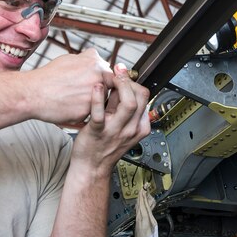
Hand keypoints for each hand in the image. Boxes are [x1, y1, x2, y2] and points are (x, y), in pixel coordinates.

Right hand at [26, 49, 113, 124]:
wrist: (33, 93)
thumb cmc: (48, 76)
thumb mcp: (69, 58)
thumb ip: (87, 59)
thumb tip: (95, 58)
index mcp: (95, 63)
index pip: (109, 73)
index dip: (101, 80)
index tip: (90, 84)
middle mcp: (98, 77)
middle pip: (107, 87)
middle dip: (97, 91)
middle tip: (79, 92)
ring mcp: (94, 94)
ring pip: (101, 101)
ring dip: (92, 101)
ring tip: (72, 99)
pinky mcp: (88, 111)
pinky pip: (91, 112)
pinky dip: (82, 111)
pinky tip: (69, 106)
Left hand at [70, 63, 150, 178]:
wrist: (91, 167)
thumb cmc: (104, 145)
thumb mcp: (122, 126)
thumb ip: (121, 105)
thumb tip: (120, 82)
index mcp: (139, 126)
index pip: (145, 97)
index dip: (134, 83)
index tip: (123, 75)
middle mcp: (130, 129)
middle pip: (141, 98)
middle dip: (130, 80)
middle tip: (119, 70)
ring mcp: (115, 131)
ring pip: (129, 104)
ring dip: (120, 85)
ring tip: (111, 76)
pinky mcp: (98, 133)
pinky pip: (100, 114)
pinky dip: (98, 98)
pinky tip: (95, 87)